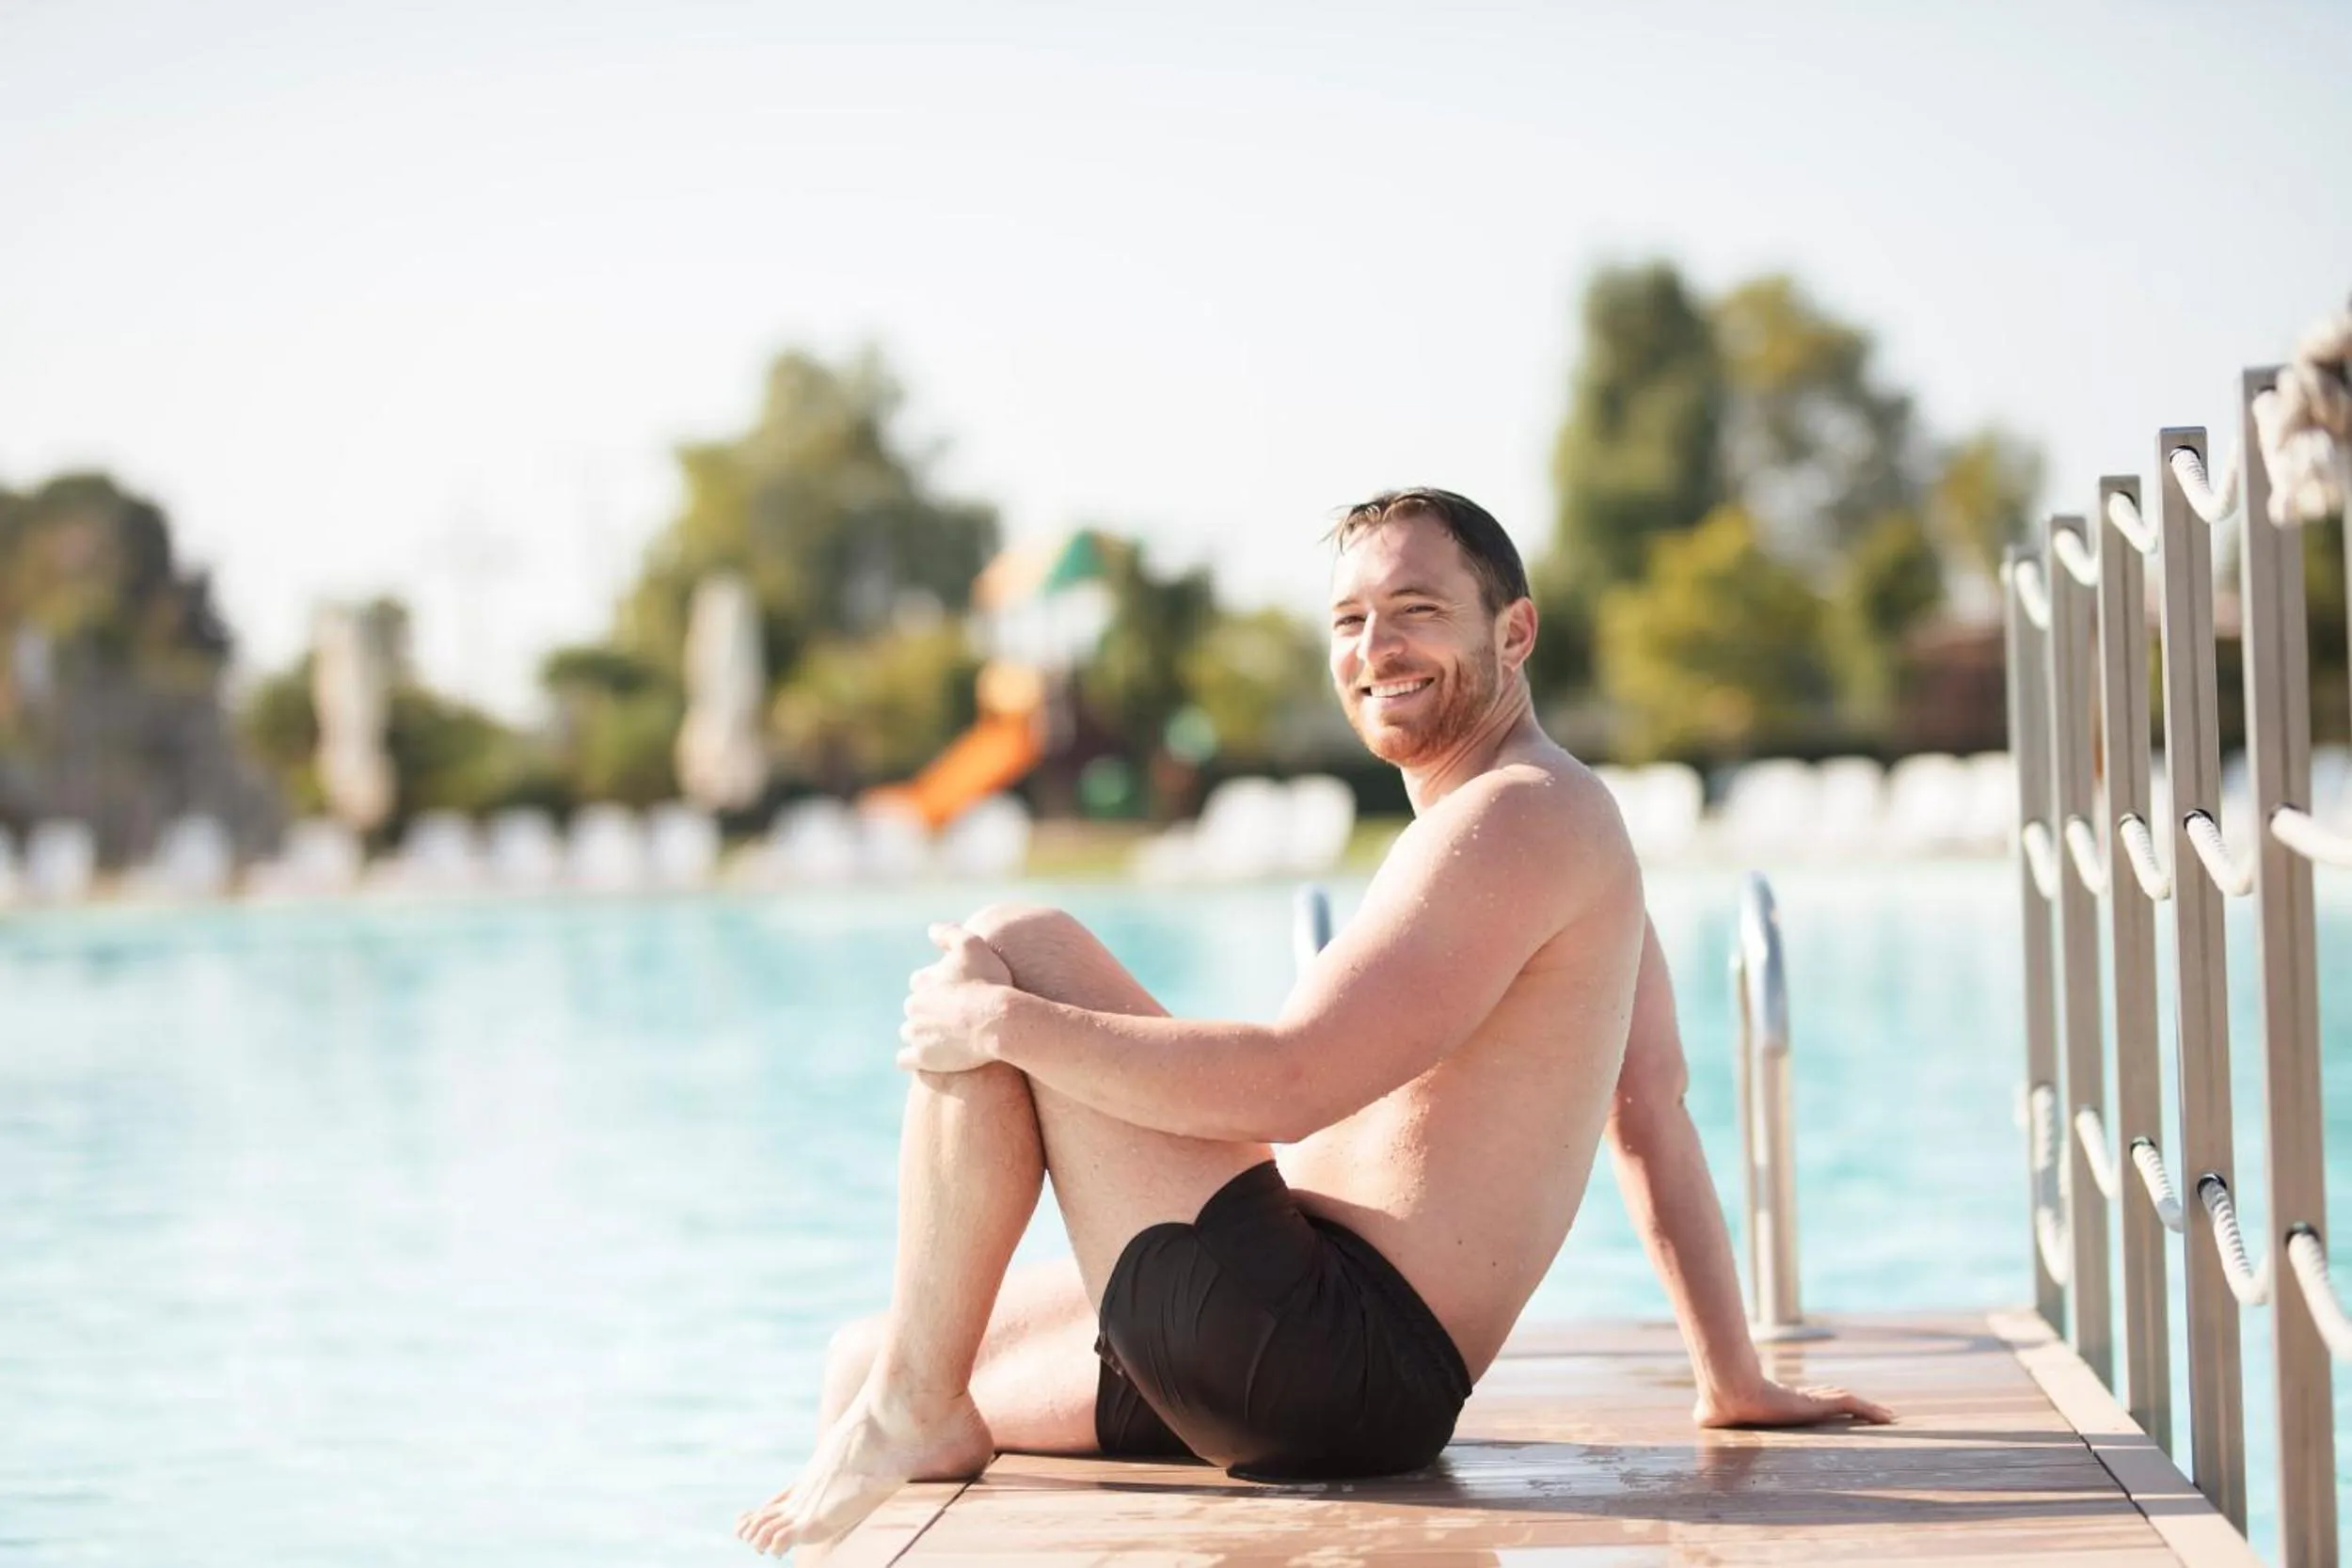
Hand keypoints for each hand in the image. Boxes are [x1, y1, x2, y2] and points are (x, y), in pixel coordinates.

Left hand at [897, 923, 1013, 1074]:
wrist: (997, 1021)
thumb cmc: (989, 982)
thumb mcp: (972, 945)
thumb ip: (950, 933)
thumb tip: (931, 930)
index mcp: (922, 981)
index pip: (921, 982)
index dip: (939, 987)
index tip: (956, 993)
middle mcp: (913, 1007)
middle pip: (916, 1009)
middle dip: (929, 1012)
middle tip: (955, 1017)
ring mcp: (916, 1034)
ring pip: (911, 1033)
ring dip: (923, 1034)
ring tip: (946, 1039)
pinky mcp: (921, 1058)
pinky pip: (906, 1059)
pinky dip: (914, 1058)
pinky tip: (930, 1058)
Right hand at [1695, 1375, 1893, 1428]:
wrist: (1727, 1392)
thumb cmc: (1719, 1404)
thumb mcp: (1710, 1414)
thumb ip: (1708, 1413)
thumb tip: (1695, 1415)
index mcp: (1779, 1402)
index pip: (1807, 1401)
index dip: (1823, 1405)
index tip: (1835, 1411)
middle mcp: (1799, 1398)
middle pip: (1832, 1399)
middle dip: (1851, 1407)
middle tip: (1872, 1414)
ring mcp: (1810, 1399)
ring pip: (1847, 1403)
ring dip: (1868, 1412)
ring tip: (1889, 1417)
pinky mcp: (1818, 1402)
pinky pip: (1851, 1405)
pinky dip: (1871, 1412)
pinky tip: (1889, 1419)